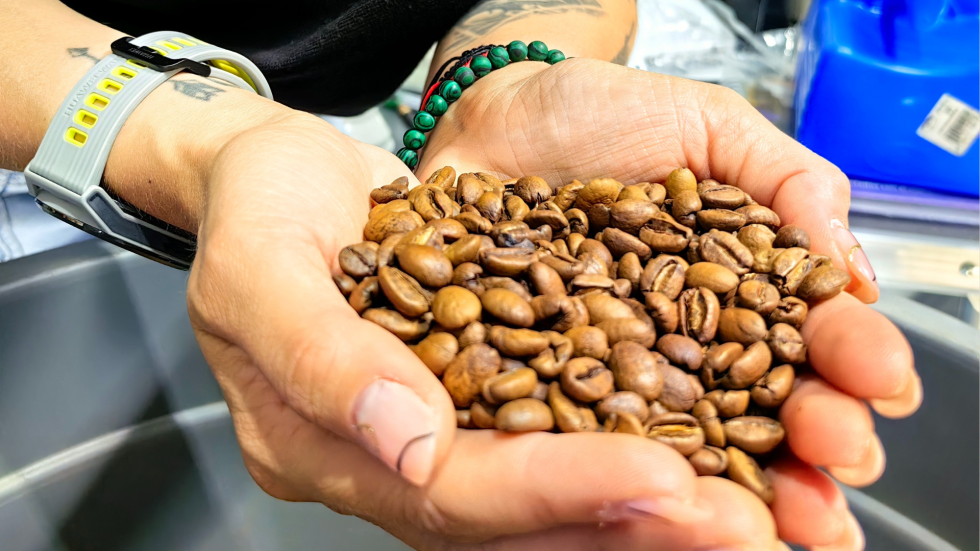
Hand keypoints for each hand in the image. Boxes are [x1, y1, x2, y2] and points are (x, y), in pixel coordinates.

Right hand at [187, 113, 767, 550]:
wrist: (273, 172)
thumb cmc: (255, 206)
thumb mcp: (260, 265)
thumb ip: (320, 355)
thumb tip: (411, 443)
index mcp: (320, 443)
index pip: (450, 490)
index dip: (554, 490)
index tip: (660, 479)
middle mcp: (386, 454)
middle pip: (515, 513)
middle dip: (629, 518)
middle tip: (743, 522)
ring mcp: (430, 428)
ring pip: (546, 488)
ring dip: (646, 498)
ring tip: (749, 499)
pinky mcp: (470, 389)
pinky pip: (554, 429)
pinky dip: (623, 440)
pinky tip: (699, 439)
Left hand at [418, 58, 921, 549]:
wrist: (497, 115)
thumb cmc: (602, 116)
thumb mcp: (709, 124)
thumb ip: (786, 182)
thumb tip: (852, 269)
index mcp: (739, 289)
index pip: (807, 336)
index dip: (849, 361)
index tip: (880, 379)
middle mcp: (684, 343)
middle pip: (759, 406)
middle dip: (809, 437)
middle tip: (839, 449)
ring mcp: (614, 369)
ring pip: (683, 441)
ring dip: (736, 484)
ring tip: (773, 514)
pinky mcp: (543, 379)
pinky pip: (581, 430)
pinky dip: (619, 470)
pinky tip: (660, 499)